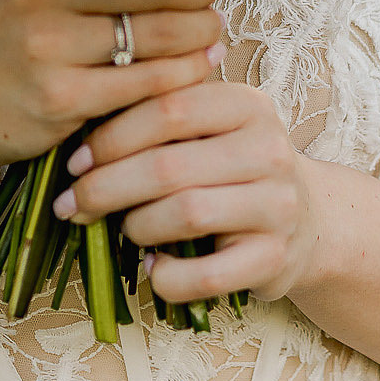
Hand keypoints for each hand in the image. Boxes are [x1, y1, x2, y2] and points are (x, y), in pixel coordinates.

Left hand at [52, 81, 315, 305]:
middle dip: (106, 187)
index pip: (169, 109)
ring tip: (125, 230)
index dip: (112, 136)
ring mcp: (278, 206)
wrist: (307, 221)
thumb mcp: (210, 130)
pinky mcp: (275, 259)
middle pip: (169, 166)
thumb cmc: (234, 169)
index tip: (75, 162)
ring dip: (137, 226)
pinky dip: (169, 275)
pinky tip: (155, 268)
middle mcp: (269, 149)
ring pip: (186, 214)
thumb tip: (76, 144)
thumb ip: (160, 120)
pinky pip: (207, 275)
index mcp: (248, 105)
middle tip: (71, 204)